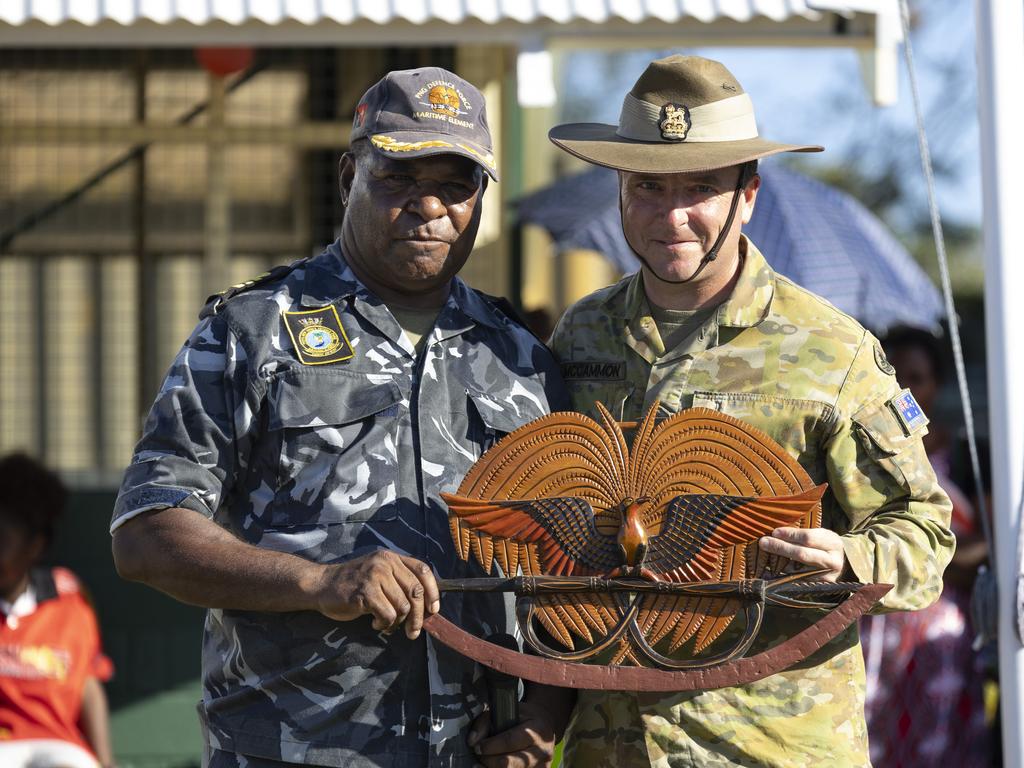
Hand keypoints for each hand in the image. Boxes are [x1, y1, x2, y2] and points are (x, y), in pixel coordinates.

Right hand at [313, 550, 439, 638]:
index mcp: (391, 558)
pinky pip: (388, 615)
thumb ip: (399, 582)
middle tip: (413, 632)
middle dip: (418, 616)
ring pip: (403, 606)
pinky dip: (384, 624)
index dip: (433, 591)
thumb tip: (426, 606)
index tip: (433, 609)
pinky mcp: (365, 593)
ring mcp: (375, 576)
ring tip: (385, 623)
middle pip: (415, 592)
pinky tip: (375, 623)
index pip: (423, 570)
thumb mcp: (378, 574)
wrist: (322, 585)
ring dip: (397, 622)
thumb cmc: (353, 584)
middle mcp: (385, 563)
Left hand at [467, 699, 558, 767]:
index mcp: (536, 730)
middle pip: (509, 763)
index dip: (490, 746)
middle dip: (489, 761)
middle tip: (478, 756)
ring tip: (482, 764)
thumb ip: (485, 722)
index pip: (510, 741)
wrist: (545, 727)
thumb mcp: (506, 711)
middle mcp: (542, 750)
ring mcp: (543, 766)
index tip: (477, 747)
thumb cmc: (522, 718)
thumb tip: (472, 741)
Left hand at [758, 527, 846, 581]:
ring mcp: (825, 577)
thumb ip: (803, 533)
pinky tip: (767, 570)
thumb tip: (776, 532)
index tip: (774, 532)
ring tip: (762, 556)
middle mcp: (831, 562)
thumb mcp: (821, 535)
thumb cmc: (826, 545)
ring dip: (777, 563)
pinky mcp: (816, 586)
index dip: (790, 535)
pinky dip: (780, 575)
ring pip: (796, 570)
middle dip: (780, 548)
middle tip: (763, 542)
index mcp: (833, 543)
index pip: (808, 538)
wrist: (843, 565)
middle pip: (802, 554)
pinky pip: (795, 581)